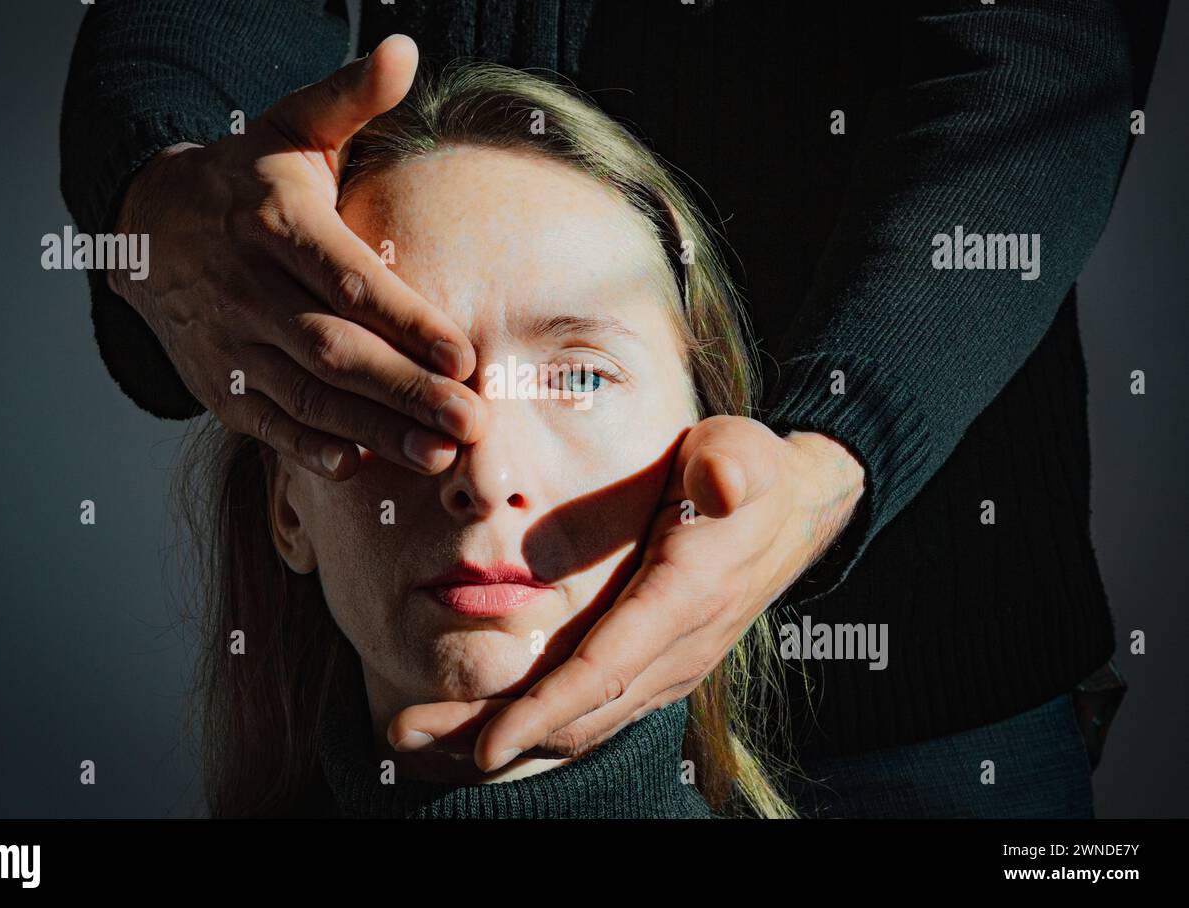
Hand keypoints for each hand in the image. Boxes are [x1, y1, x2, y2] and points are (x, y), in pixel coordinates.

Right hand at [110, 34, 485, 478]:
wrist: (147, 226)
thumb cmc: (245, 177)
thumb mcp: (289, 126)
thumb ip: (348, 96)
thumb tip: (403, 48)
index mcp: (273, 220)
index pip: (347, 277)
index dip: (404, 320)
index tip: (464, 355)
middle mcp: (247, 285)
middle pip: (332, 348)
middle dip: (405, 390)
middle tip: (471, 423)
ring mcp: (228, 340)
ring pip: (305, 395)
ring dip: (372, 429)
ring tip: (436, 456)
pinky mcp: (217, 382)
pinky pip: (264, 422)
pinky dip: (307, 447)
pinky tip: (359, 465)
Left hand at [386, 416, 864, 769]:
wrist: (792, 511)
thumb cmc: (750, 471)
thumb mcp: (744, 452)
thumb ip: (731, 467)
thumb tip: (723, 481)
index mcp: (684, 597)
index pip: (607, 666)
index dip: (545, 707)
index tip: (485, 743)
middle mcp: (674, 650)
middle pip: (576, 712)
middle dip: (491, 730)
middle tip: (403, 733)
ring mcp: (664, 667)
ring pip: (578, 723)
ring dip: (497, 735)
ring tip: (417, 738)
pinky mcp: (650, 668)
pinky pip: (587, 711)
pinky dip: (529, 727)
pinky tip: (473, 728)